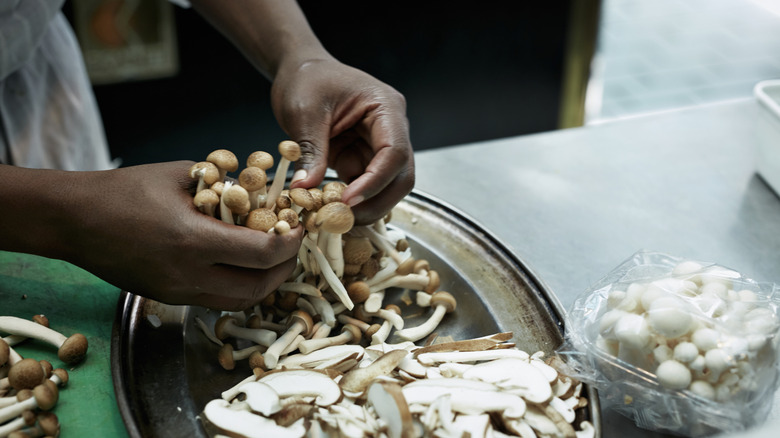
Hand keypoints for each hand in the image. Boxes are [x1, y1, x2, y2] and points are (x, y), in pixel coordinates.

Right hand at [59, 162, 302, 309]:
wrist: (75, 220)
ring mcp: (177, 292)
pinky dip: (239, 287)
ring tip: (273, 258)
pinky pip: (217, 301)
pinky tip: (242, 266)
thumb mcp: (181, 175)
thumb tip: (261, 190)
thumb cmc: (125, 190)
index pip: (263, 254)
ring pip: (240, 301)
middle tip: (292, 246)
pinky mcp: (168, 298)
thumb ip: (225, 185)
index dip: (290, 243)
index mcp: (194, 241)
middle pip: (259, 286)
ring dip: (265, 282)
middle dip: (285, 268)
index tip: (298, 228)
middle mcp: (188, 275)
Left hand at [271, 58, 414, 224]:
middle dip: (377, 202)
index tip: (348, 200)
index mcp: (386, 108)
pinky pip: (364, 186)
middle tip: (345, 220)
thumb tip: (306, 188)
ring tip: (334, 219)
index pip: (395, 152)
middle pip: (401, 176)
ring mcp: (378, 146)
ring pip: (387, 187)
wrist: (300, 71)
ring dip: (365, 206)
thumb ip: (311, 150)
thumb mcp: (304, 112)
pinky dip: (350, 202)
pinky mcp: (362, 159)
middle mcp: (391, 129)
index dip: (375, 181)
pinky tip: (330, 211)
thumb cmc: (307, 79)